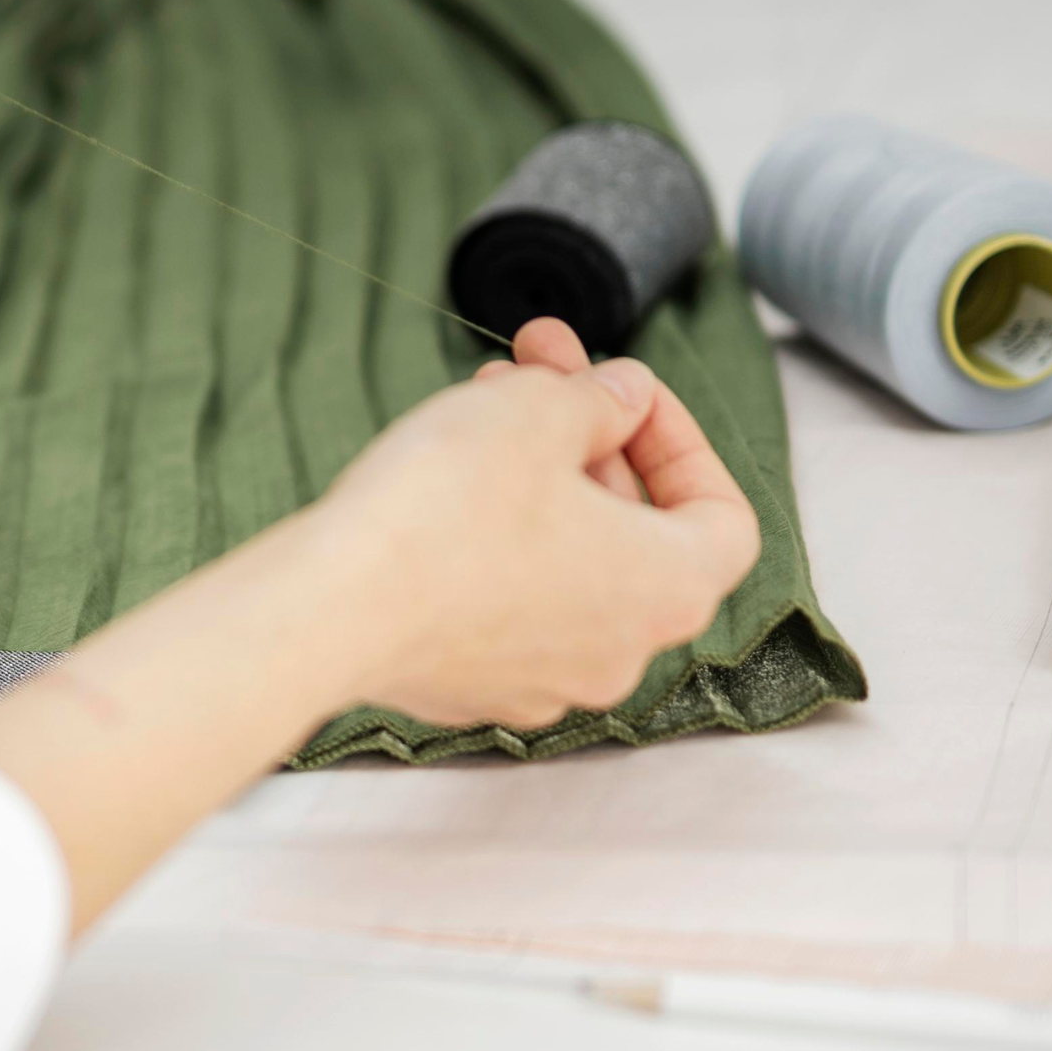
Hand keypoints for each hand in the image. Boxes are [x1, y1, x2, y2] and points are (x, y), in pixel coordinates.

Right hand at [0, 314, 760, 933]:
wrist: (329, 608)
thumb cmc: (445, 512)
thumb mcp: (540, 410)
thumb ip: (600, 395)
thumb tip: (622, 398)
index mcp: (669, 588)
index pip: (722, 515)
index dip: (680, 439)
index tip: (621, 391)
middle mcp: (621, 651)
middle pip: (633, 529)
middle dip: (585, 434)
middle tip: (535, 364)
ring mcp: (544, 679)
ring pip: (564, 561)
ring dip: (536, 479)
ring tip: (480, 407)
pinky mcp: (470, 685)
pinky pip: (502, 602)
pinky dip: (489, 539)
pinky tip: (437, 485)